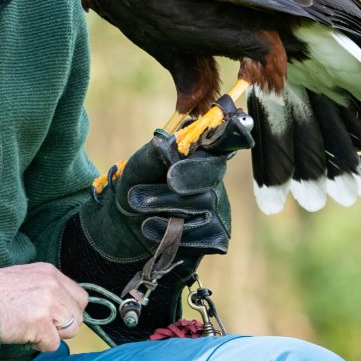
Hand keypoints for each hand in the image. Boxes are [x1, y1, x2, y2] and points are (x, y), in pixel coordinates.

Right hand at [0, 263, 88, 351]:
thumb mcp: (24, 279)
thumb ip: (46, 288)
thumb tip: (62, 308)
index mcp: (49, 271)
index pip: (80, 296)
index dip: (69, 311)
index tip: (54, 318)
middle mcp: (53, 283)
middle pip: (79, 315)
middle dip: (64, 326)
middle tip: (40, 325)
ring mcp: (48, 302)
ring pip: (71, 330)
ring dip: (52, 335)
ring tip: (29, 328)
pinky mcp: (41, 322)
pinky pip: (53, 344)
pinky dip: (39, 345)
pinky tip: (23, 333)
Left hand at [79, 127, 238, 262]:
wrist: (125, 223)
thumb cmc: (139, 184)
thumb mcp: (140, 166)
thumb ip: (154, 155)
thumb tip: (164, 144)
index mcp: (201, 154)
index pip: (225, 140)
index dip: (232, 133)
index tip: (236, 123)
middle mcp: (215, 180)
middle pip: (213, 174)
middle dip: (187, 177)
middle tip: (166, 181)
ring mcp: (218, 210)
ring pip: (205, 205)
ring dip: (168, 205)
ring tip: (137, 204)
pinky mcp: (214, 237)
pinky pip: (204, 237)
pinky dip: (172, 233)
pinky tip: (151, 227)